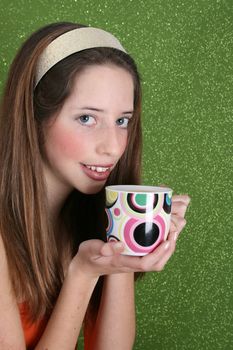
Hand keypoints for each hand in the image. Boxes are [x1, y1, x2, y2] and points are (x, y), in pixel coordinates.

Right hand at [71, 194, 189, 277]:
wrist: (85, 267)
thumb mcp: (90, 250)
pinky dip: (160, 248)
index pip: (146, 263)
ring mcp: (133, 263)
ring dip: (167, 250)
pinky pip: (151, 257)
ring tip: (171, 233)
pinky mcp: (133, 259)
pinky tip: (160, 235)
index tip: (167, 239)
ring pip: (156, 262)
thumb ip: (102, 248)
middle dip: (168, 251)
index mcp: (122, 263)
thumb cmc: (88, 257)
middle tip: (174, 232)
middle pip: (156, 265)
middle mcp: (131, 265)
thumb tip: (119, 244)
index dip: (159, 253)